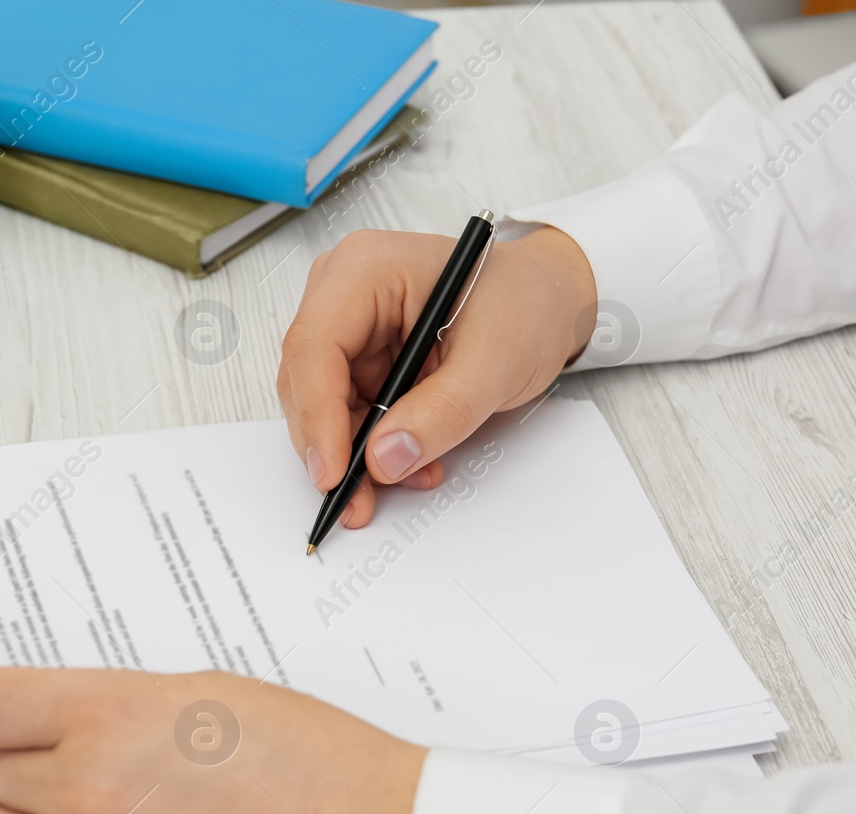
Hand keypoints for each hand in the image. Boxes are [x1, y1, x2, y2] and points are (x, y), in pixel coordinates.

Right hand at [278, 224, 596, 528]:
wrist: (548, 302)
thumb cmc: (526, 304)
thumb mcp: (495, 362)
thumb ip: (441, 412)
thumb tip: (384, 458)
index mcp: (366, 269)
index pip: (314, 347)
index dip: (316, 416)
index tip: (333, 472)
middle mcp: (344, 292)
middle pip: (307, 380)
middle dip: (331, 446)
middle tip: (355, 501)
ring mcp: (350, 326)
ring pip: (322, 404)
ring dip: (355, 452)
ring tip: (402, 479)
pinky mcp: (362, 357)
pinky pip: (349, 412)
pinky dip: (374, 445)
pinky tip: (410, 461)